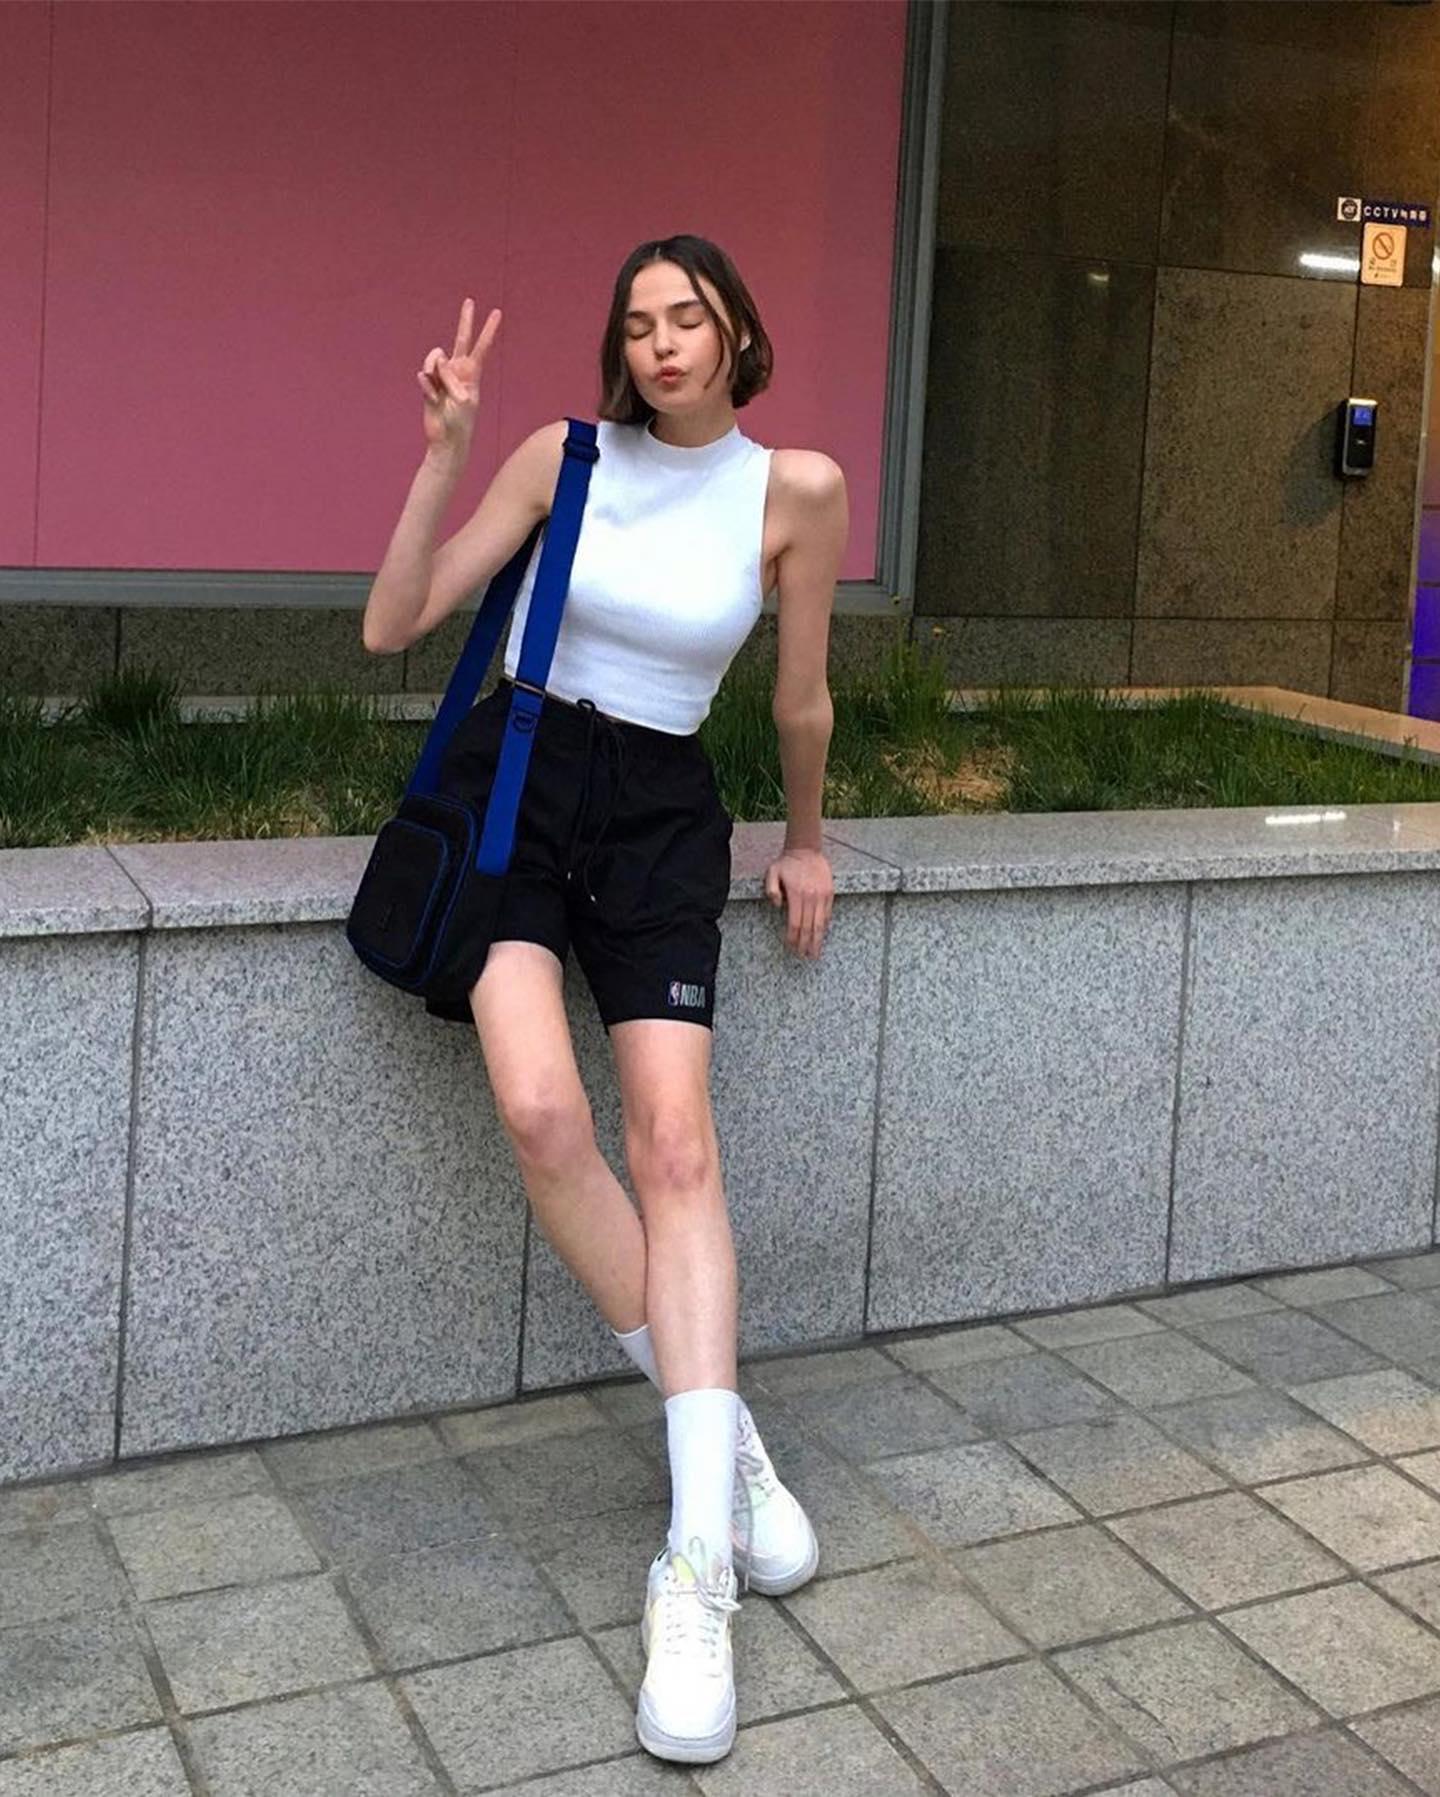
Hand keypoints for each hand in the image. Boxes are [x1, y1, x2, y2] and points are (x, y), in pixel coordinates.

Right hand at [418, 297, 499, 457]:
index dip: (488, 330)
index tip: (497, 313)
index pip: (482, 347)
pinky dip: (427, 387)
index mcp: (472, 374)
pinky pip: (424, 376)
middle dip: (466, 320)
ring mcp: (442, 376)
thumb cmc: (460, 422)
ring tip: (438, 390)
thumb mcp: (461, 398)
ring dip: (434, 371)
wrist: (447, 440)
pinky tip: (432, 398)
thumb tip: (437, 362)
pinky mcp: (428, 384)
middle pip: (461, 339)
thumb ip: (450, 377)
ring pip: (434, 358)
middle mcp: (458, 370)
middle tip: (470, 301)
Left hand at [764, 847, 833, 958]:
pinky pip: (827, 915)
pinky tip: (821, 936)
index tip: (791, 946)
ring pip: (820, 924)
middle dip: (806, 944)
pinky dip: (824, 927)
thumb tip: (777, 906)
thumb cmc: (787, 863)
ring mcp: (822, 896)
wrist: (806, 849)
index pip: (795, 923)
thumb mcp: (772, 873)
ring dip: (817, 940)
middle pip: (809, 927)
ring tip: (815, 953)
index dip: (793, 937)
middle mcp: (810, 897)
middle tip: (805, 957)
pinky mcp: (829, 893)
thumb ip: (771, 890)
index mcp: (796, 894)